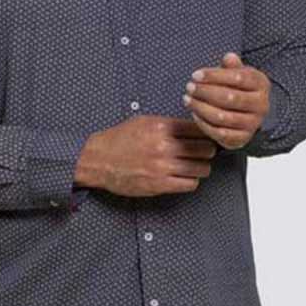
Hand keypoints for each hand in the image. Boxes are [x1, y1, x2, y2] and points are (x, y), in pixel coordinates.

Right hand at [74, 115, 217, 196]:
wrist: (98, 160)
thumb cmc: (119, 140)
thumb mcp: (143, 121)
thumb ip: (168, 124)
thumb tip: (192, 127)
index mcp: (161, 127)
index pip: (198, 129)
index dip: (205, 132)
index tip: (206, 135)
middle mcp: (164, 146)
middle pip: (205, 148)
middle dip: (207, 150)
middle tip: (204, 151)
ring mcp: (163, 166)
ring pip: (201, 168)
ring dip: (201, 166)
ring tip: (195, 164)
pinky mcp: (160, 184)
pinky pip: (190, 184)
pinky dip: (191, 180)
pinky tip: (184, 176)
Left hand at [183, 51, 271, 149]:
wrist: (250, 114)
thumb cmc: (239, 89)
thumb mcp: (238, 73)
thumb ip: (232, 66)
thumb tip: (229, 57)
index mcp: (261, 84)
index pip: (238, 78)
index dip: (214, 76)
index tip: (195, 75)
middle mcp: (261, 105)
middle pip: (230, 98)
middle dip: (205, 92)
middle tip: (189, 87)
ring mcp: (253, 124)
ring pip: (223, 117)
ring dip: (201, 108)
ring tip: (187, 99)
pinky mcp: (242, 139)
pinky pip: (220, 133)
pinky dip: (204, 124)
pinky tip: (194, 113)